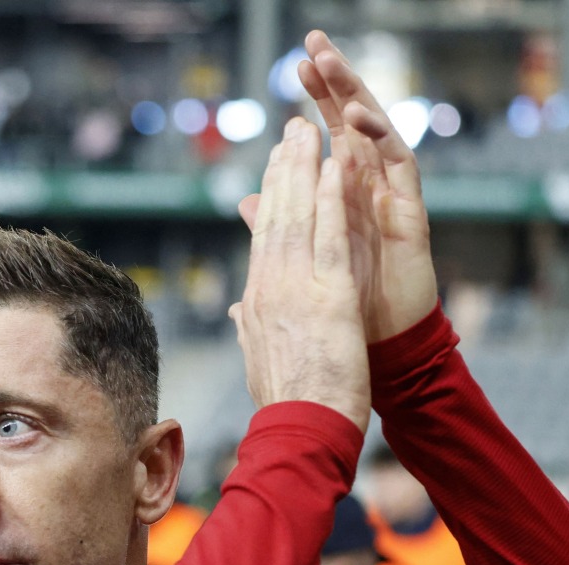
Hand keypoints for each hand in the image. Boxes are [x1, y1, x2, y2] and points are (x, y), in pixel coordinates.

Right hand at [231, 116, 369, 432]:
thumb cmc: (286, 402)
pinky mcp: (329, 297)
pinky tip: (332, 167)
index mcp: (257, 300)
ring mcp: (297, 289)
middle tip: (292, 130)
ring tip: (309, 131)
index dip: (269, 196)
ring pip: (297, 217)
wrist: (299, 430)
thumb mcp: (259, 358)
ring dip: (303, 170)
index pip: (262, 237)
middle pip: (274, 216)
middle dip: (283, 169)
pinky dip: (330, 199)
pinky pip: (329, 237)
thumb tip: (237, 311)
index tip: (277, 166)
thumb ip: (249, 326)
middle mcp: (270, 287)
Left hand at [298, 30, 438, 342]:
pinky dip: (380, 140)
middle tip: (312, 45)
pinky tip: (357, 120)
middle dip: (332, 85)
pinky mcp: (411, 213)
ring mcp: (390, 197)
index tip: (292, 66)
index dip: (312, 102)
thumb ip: (279, 225)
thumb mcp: (300, 261)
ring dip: (353, 98)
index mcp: (340, 196)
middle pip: (349, 124)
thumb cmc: (345, 308)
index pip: (324, 137)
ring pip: (375, 134)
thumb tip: (247, 203)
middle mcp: (366, 189)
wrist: (381, 350)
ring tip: (330, 66)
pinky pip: (400, 166)